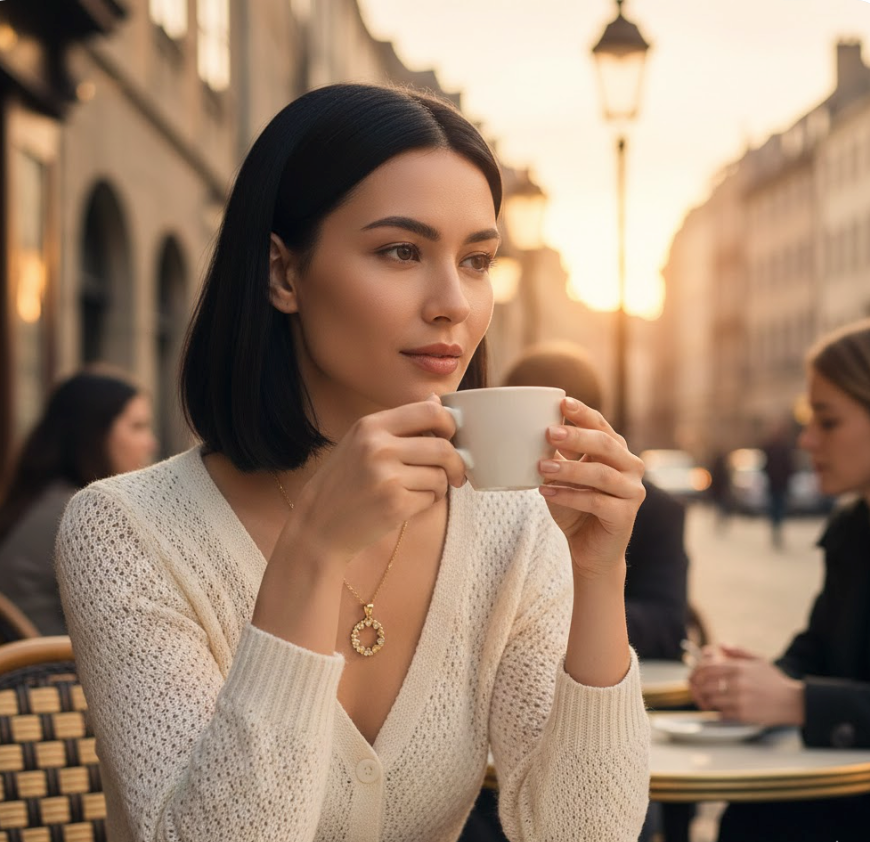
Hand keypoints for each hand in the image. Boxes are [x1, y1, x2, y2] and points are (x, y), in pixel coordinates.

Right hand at [288, 398, 465, 563]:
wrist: (319, 524)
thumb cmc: (345, 481)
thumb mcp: (362, 441)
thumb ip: (400, 423)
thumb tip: (436, 400)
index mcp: (371, 426)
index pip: (431, 411)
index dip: (450, 424)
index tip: (451, 437)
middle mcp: (378, 447)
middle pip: (443, 447)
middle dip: (456, 463)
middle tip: (456, 474)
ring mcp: (386, 477)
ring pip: (440, 476)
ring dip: (440, 486)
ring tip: (421, 490)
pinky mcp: (394, 504)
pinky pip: (432, 499)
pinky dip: (428, 503)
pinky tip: (408, 504)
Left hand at [538, 397, 645, 578]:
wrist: (590, 550)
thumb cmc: (575, 507)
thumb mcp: (561, 476)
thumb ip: (555, 454)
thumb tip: (530, 428)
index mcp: (616, 450)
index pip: (601, 425)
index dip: (582, 413)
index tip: (561, 401)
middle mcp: (630, 466)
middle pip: (604, 445)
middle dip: (576, 437)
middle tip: (549, 432)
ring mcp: (632, 491)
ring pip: (601, 474)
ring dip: (569, 469)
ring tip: (541, 467)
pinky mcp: (625, 515)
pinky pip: (596, 501)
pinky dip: (568, 496)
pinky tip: (545, 492)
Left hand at [689, 644, 804, 725]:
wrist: (792, 702)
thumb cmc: (775, 681)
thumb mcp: (758, 660)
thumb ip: (738, 652)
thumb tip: (720, 646)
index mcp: (739, 668)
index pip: (707, 668)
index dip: (696, 672)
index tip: (695, 676)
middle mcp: (738, 683)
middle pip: (705, 685)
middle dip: (697, 688)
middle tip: (697, 691)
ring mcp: (740, 700)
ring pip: (711, 700)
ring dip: (706, 701)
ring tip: (707, 700)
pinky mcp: (743, 715)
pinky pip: (721, 713)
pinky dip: (718, 711)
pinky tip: (721, 709)